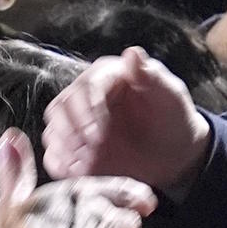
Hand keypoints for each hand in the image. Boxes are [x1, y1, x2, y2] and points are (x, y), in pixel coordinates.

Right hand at [42, 44, 209, 194]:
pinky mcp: (73, 145)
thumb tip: (133, 54)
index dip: (87, 111)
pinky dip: (61, 164)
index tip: (97, 135)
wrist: (173, 152)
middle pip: (60, 108)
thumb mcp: (169, 96)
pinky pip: (55, 154)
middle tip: (91, 152)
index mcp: (105, 76)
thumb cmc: (173, 119)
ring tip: (87, 165)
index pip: (84, 88)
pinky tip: (79, 173)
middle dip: (71, 132)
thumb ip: (152, 76)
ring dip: (66, 149)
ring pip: (53, 131)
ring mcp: (76, 122)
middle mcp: (84, 95)